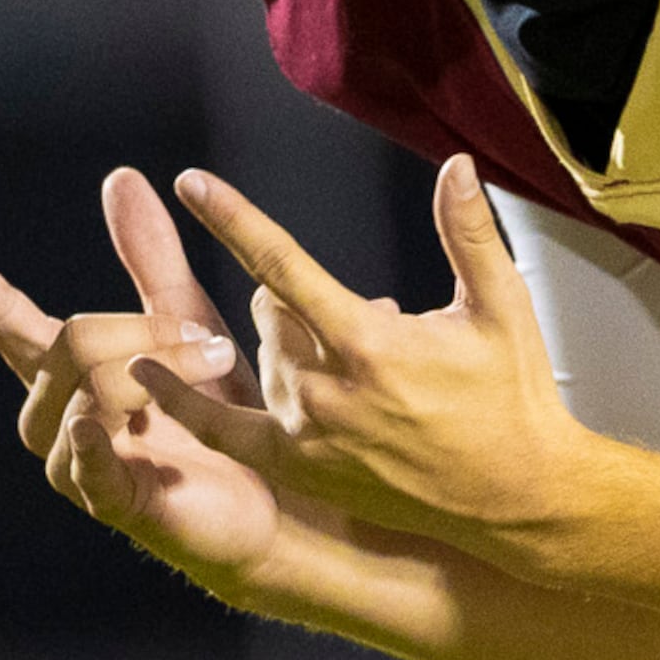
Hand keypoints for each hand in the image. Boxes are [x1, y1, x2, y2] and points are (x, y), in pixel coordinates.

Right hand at [0, 167, 285, 583]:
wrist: (270, 500)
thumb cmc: (217, 415)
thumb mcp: (185, 324)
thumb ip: (151, 259)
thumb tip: (120, 177)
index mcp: (68, 372)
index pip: (5, 321)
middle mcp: (58, 415)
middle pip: (67, 343)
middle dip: (144, 330)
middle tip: (213, 343)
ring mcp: (78, 462)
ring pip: (81, 392)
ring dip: (152, 371)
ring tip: (213, 369)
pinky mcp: (113, 502)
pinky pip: (84, 467)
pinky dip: (88, 443)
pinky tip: (89, 424)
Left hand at [142, 154, 599, 550]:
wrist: (515, 496)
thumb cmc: (512, 398)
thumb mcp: (501, 307)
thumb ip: (468, 232)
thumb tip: (455, 163)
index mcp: (369, 343)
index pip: (283, 265)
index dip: (234, 218)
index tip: (192, 183)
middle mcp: (326, 390)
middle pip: (270, 312)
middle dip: (302, 302)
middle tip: (369, 328)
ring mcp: (308, 435)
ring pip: (265, 358)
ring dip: (296, 347)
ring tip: (364, 374)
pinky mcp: (300, 469)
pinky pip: (224, 428)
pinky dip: (185, 402)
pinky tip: (144, 374)